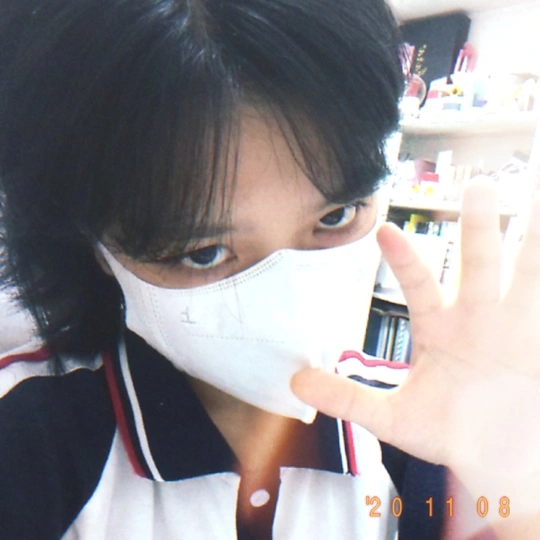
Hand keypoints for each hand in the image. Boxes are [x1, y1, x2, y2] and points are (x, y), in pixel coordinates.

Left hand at [291, 178, 539, 516]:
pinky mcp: (538, 344)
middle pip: (477, 265)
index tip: (383, 229)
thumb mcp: (390, 418)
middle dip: (479, 228)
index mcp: (439, 329)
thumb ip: (346, 398)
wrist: (492, 463)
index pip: (419, 285)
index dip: (403, 259)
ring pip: (524, 276)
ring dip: (531, 242)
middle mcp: (477, 319)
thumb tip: (294, 383)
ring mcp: (514, 330)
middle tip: (478, 185)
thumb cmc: (443, 434)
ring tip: (536, 198)